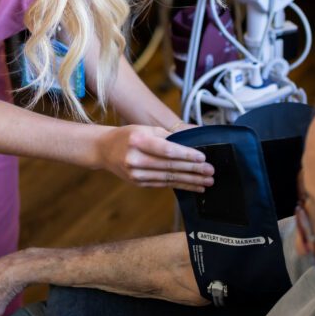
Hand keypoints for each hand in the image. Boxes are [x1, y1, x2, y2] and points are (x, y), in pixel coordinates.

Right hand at [96, 124, 213, 191]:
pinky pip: (164, 184)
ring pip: (169, 178)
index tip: (202, 157)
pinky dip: (180, 186)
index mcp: (138, 141)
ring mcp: (136, 174)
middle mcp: (135, 159)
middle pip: (170, 166)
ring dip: (190, 181)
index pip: (167, 150)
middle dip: (193, 170)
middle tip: (210, 171)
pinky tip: (194, 187)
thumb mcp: (145, 128)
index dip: (186, 155)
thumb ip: (166, 136)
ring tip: (207, 182)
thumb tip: (189, 146)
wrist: (105, 150)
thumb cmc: (128, 135)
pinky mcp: (139, 183)